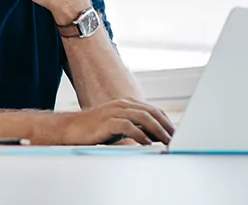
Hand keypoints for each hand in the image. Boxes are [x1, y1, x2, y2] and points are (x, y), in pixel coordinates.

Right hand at [58, 98, 174, 145]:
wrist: (71, 129)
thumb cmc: (96, 130)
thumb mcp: (119, 126)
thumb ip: (136, 127)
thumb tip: (156, 135)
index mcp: (126, 104)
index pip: (153, 110)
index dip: (166, 121)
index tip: (175, 133)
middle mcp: (122, 104)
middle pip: (150, 112)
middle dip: (165, 125)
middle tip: (175, 138)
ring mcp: (114, 111)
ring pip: (142, 117)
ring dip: (157, 129)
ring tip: (165, 140)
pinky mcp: (107, 121)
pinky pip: (127, 126)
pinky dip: (139, 134)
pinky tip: (146, 142)